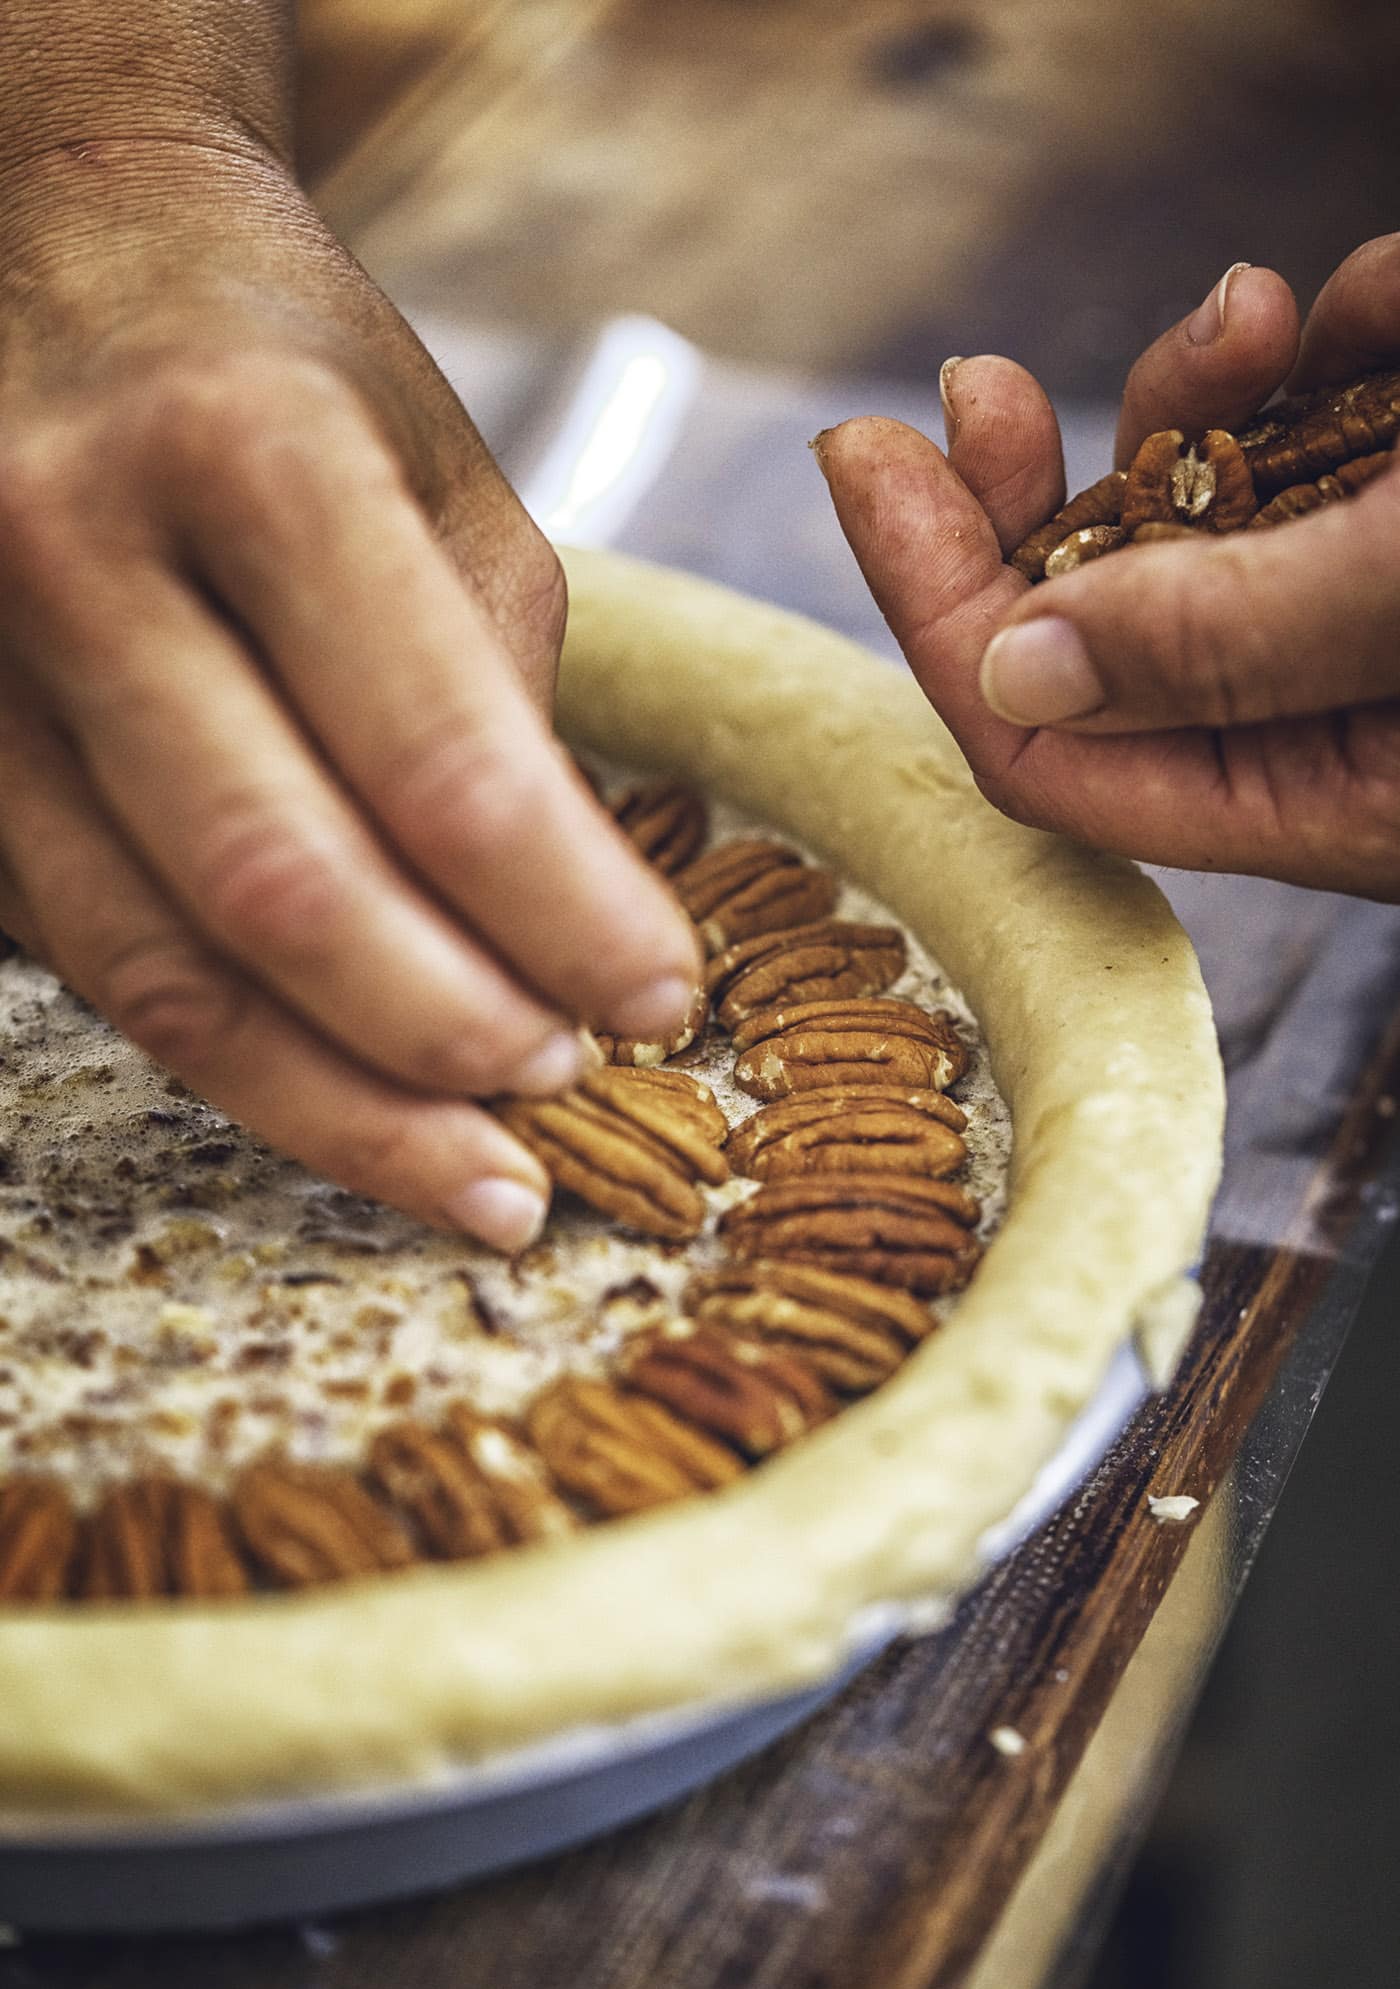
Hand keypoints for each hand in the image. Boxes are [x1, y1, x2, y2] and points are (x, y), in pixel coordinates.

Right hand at [0, 141, 700, 1247]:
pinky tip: (343, 1102)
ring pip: (161, 967)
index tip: (661, 999)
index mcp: (248, 451)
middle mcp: (74, 551)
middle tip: (564, 1095)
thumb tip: (560, 933)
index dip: (566, 914)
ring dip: (339, 1105)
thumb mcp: (443, 477)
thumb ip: (500, 697)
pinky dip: (237, 1056)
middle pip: (277, 888)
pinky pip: (97, 960)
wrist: (52, 244)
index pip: (435, 755)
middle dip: (448, 1034)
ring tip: (478, 1174)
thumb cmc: (278, 365)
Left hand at [816, 236, 1399, 901]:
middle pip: (1092, 627)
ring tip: (1257, 314)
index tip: (866, 469)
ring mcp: (1354, 607)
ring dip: (1198, 389)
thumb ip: (1229, 644)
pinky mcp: (1399, 502)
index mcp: (1306, 795)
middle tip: (971, 386)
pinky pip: (1314, 418)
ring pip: (1197, 502)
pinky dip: (1329, 344)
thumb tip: (1019, 667)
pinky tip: (1384, 312)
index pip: (1051, 750)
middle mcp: (1313, 713)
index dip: (940, 614)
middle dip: (1024, 495)